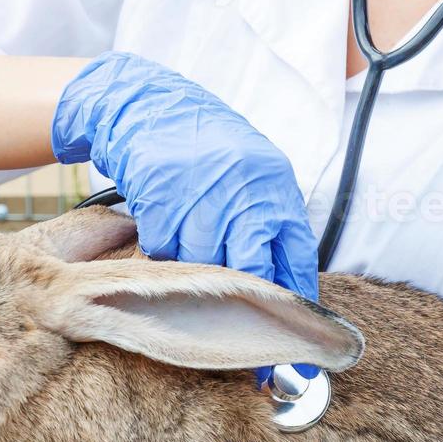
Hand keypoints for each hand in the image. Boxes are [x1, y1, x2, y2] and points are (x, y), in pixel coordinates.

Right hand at [52, 51, 318, 300]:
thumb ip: (270, 226)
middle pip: (251, 271)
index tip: (288, 335)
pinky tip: (165, 227)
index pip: (296, 259)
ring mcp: (202, 196)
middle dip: (245, 301)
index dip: (293, 302)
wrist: (147, 106)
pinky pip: (165, 252)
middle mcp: (244, 192)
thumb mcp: (253, 179)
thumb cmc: (206, 149)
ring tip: (190, 251)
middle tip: (238, 324)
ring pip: (203, 267)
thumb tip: (287, 292)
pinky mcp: (161, 199)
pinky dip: (164, 252)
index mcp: (275, 187)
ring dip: (196, 273)